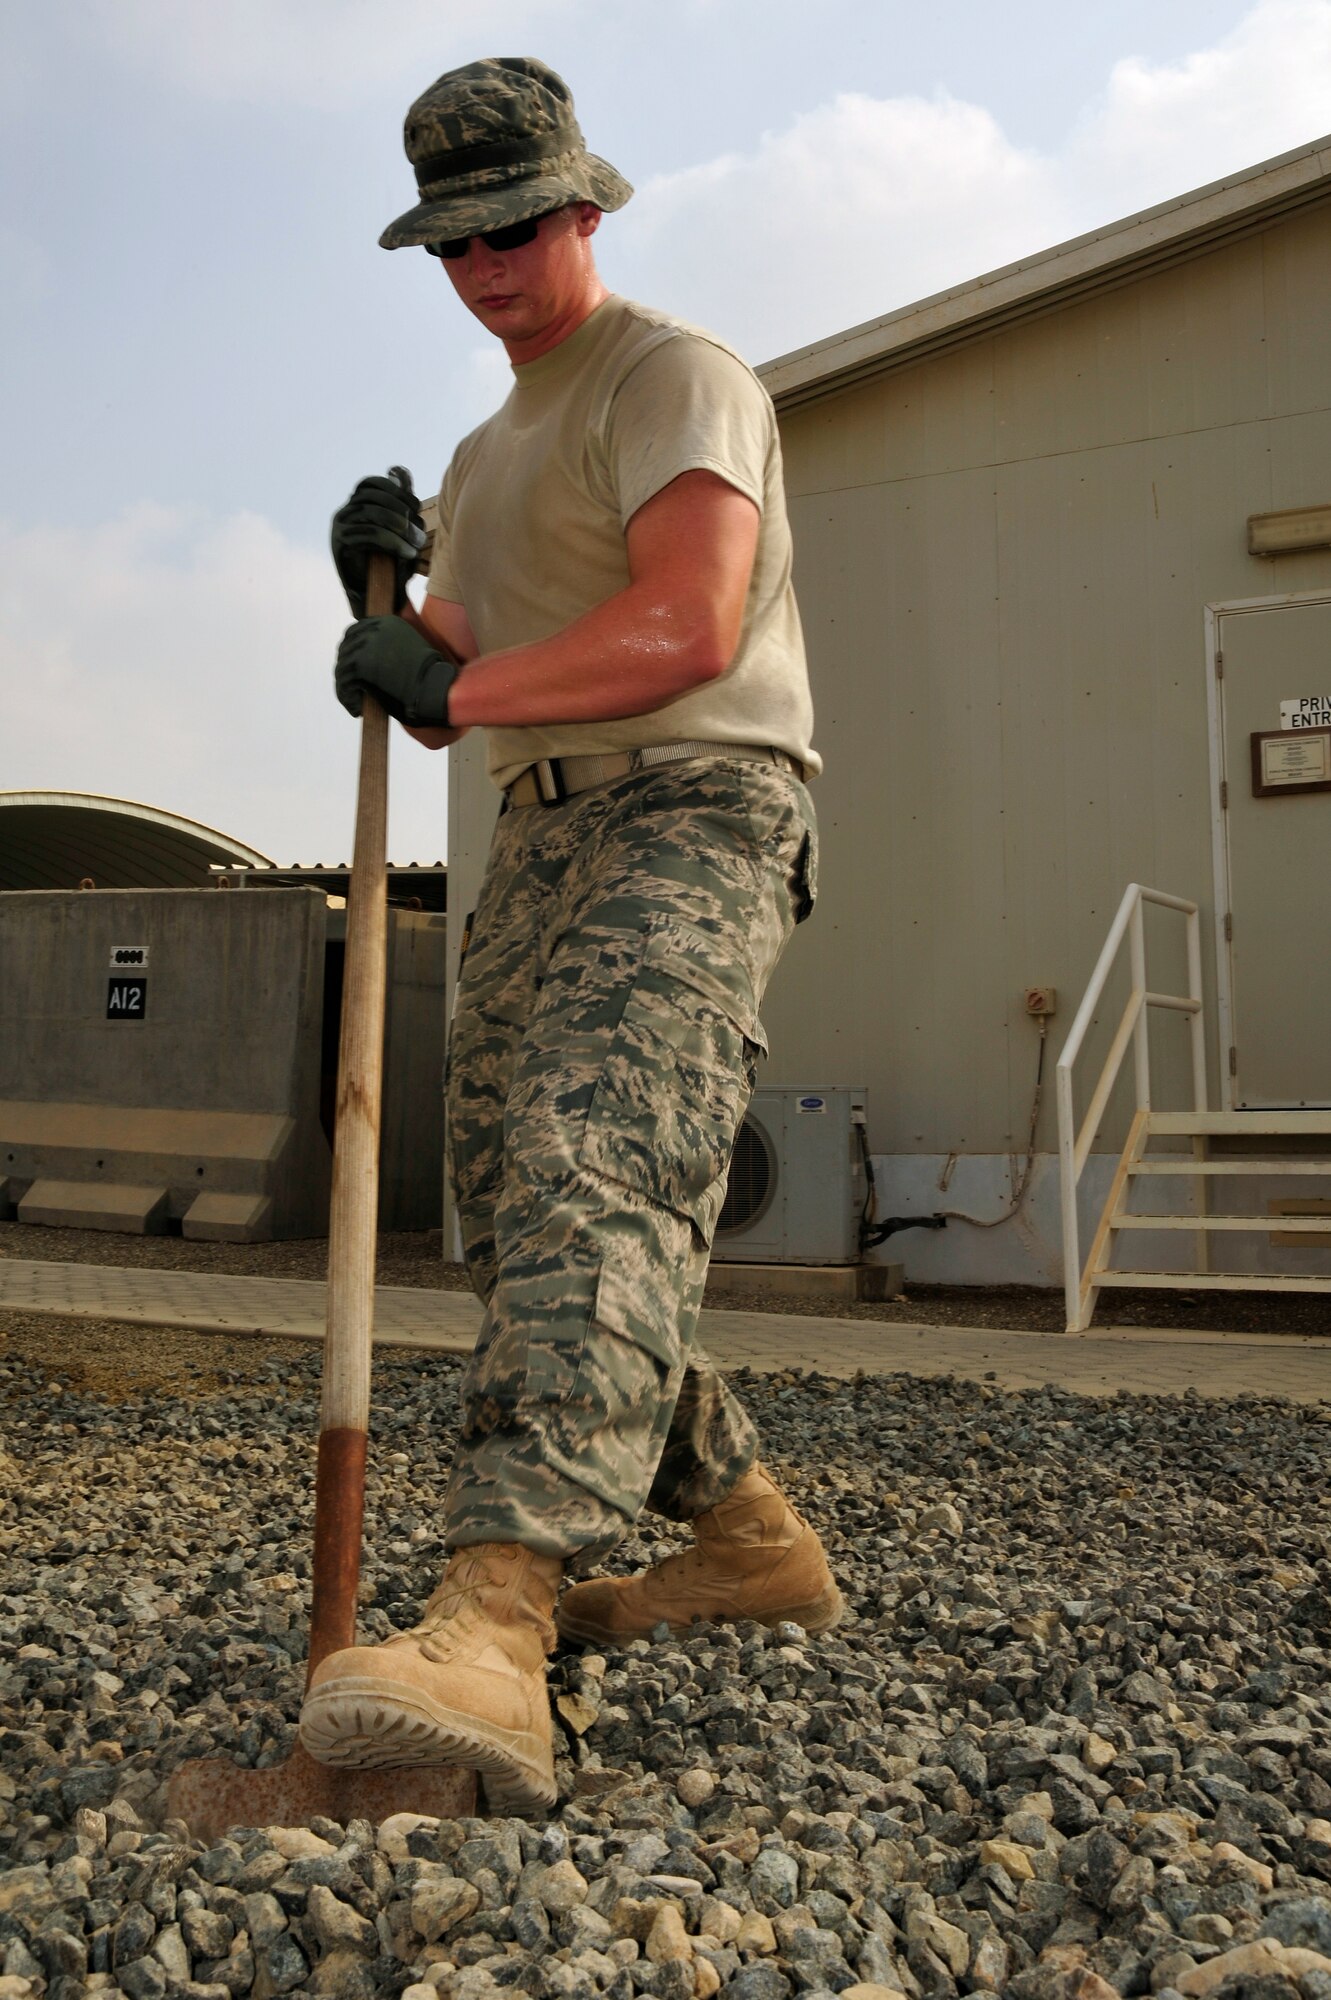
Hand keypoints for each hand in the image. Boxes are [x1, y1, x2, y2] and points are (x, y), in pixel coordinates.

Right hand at [330, 465, 425, 617]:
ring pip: (371, 514)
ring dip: (400, 528)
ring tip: (416, 544)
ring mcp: (339, 529)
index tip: (415, 507)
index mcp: (354, 506)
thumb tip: (400, 471)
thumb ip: (400, 502)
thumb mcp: (400, 530)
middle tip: (420, 532)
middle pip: (372, 497)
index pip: (370, 484)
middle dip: (400, 510)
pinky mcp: (340, 547)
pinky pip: (369, 535)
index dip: (395, 491)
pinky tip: (407, 553)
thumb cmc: (391, 564)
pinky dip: (393, 542)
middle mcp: (343, 514)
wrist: (378, 598)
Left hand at [335, 617, 458, 727]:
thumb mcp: (412, 651)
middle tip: (355, 690)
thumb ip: (392, 647)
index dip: (353, 653)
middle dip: (347, 670)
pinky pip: (344, 684)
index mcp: (388, 623)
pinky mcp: (360, 666)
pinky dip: (348, 699)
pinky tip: (357, 709)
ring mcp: (366, 646)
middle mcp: (375, 629)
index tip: (356, 670)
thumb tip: (372, 657)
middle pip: (346, 648)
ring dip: (347, 688)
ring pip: (343, 669)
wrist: (435, 691)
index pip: (357, 633)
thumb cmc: (430, 679)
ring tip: (356, 703)